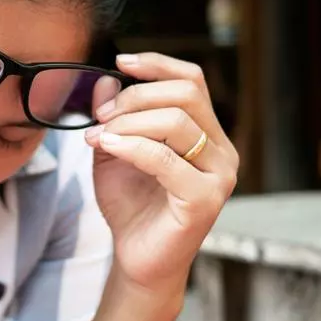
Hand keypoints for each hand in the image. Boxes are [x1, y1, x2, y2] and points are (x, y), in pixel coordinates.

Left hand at [85, 53, 237, 301]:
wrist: (137, 258)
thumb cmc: (131, 205)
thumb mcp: (114, 150)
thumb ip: (112, 116)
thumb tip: (108, 81)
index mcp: (207, 134)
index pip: (192, 81)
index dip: (157, 65)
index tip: (120, 62)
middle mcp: (221, 151)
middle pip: (185, 94)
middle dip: (136, 96)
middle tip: (101, 115)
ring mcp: (218, 175)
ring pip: (176, 121)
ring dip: (129, 122)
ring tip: (99, 135)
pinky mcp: (204, 200)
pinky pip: (165, 160)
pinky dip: (130, 147)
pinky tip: (107, 147)